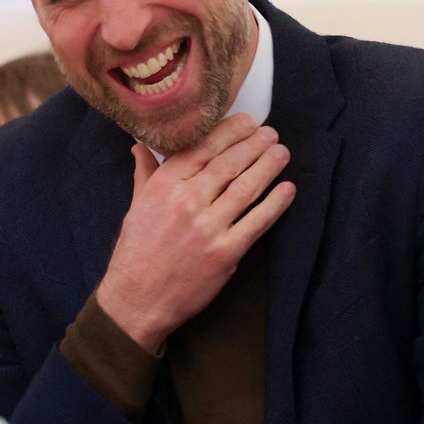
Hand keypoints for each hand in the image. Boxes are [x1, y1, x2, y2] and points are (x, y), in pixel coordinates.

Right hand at [96, 113, 295, 351]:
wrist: (137, 301)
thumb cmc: (136, 252)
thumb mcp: (136, 206)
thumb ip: (146, 173)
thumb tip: (141, 146)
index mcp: (164, 186)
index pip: (203, 148)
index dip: (230, 132)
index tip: (248, 122)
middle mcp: (186, 202)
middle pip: (228, 163)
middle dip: (254, 145)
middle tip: (271, 133)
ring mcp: (208, 228)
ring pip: (246, 187)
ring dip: (268, 166)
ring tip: (281, 153)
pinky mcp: (226, 253)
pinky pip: (257, 222)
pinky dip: (276, 203)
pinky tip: (287, 189)